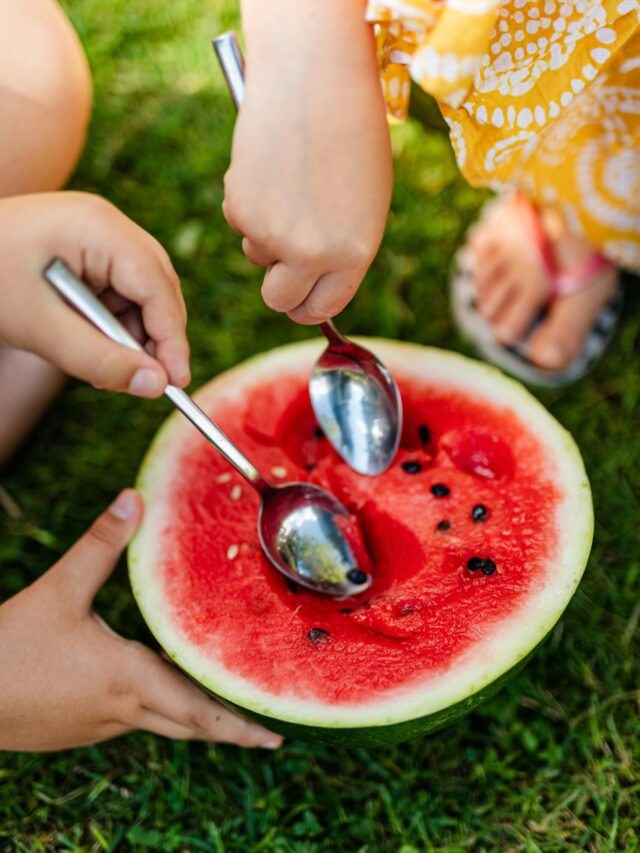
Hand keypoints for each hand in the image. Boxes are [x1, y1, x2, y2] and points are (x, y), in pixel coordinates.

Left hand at [0, 192, 189, 397]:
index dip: (171, 336)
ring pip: (141, 294)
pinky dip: (112, 325)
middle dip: (154, 336)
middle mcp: (105, 225)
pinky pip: (118, 293)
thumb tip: (155, 386)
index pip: (157, 285)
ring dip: (131, 334)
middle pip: (157, 286)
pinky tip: (90, 345)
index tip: (174, 382)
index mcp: (97, 227)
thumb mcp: (40, 328)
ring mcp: (96, 235)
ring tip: (103, 366)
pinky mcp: (86, 252)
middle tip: (147, 382)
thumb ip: (100, 359)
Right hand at [0, 490, 283, 750]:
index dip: (239, 727)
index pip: (198, 711)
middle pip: (188, 725)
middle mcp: (121, 709)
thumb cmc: (9, 647)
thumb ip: (100, 544)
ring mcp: (97, 726)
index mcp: (127, 677)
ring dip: (192, 717)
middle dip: (228, 729)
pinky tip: (151, 690)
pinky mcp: (75, 731)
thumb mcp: (59, 589)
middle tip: (264, 737)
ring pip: (160, 723)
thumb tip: (133, 498)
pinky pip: (130, 720)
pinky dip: (155, 711)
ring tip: (220, 710)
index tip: (275, 740)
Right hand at [224, 0, 392, 323]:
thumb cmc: (350, 134)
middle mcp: (313, 254)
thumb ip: (341, 246)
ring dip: (265, 233)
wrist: (316, 80)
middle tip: (280, 264)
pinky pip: (239, 222)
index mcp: (354, 253)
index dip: (307, 308)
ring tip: (287, 183)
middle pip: (280, 299)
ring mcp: (273, 236)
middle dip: (278, 288)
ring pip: (257, 254)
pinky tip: (268, 166)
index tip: (299, 303)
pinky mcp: (240, 210)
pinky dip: (248, 201)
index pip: (323, 308)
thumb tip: (314, 276)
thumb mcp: (364, 203)